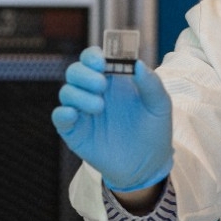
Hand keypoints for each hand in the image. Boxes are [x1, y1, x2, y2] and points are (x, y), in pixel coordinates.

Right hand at [52, 46, 172, 192]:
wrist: (148, 165)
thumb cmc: (154, 130)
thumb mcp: (160, 105)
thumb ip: (151, 84)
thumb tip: (138, 64)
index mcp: (113, 80)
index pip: (94, 58)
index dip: (93, 55)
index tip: (101, 61)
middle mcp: (95, 92)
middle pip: (76, 71)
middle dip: (84, 73)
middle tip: (101, 84)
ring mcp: (83, 111)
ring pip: (66, 92)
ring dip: (79, 94)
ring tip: (99, 107)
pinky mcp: (75, 132)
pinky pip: (60, 117)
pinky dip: (62, 113)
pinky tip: (74, 114)